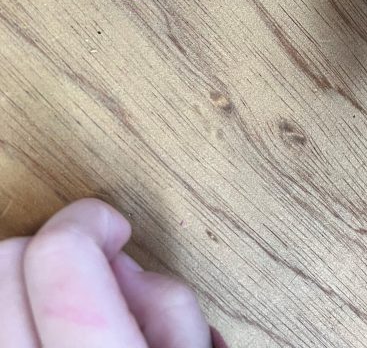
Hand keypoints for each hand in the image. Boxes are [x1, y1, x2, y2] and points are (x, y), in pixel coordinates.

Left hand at [0, 198, 222, 347]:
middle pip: (8, 260)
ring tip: (77, 312)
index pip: (60, 252)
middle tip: (98, 272)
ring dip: (31, 284)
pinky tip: (54, 330)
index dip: (90, 218)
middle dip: (57, 245)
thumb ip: (168, 306)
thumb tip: (125, 267)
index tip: (113, 228)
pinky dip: (21, 312)